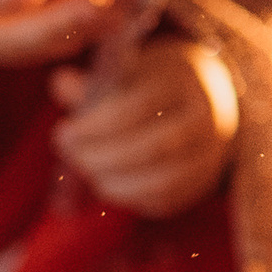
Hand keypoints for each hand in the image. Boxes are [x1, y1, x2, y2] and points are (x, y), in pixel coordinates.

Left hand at [53, 38, 240, 218]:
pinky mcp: (207, 178)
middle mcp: (207, 114)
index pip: (139, 106)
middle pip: (154, 146)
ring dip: (116, 183)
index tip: (63, 133)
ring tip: (88, 173)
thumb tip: (60, 82)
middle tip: (72, 156)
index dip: (96, 125)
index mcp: (185, 79)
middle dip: (103, 158)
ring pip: (165, 180)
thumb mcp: (127, 72)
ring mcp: (212, 150)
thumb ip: (94, 83)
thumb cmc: (152, 83)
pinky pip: (170, 199)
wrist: (205, 96)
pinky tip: (110, 184)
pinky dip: (133, 198)